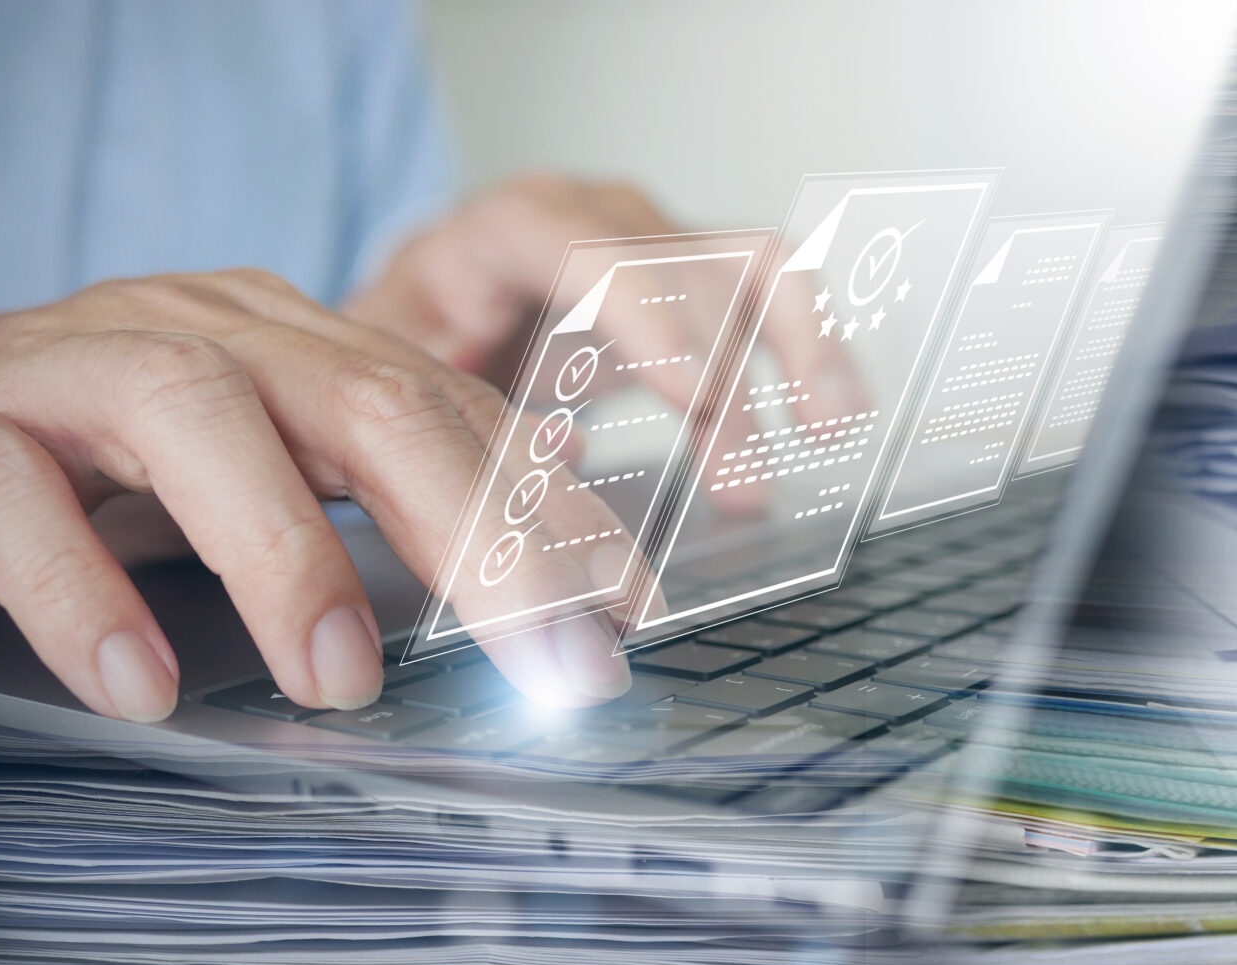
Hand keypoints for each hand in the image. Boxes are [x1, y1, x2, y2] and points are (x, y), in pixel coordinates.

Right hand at [0, 269, 636, 721]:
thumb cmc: (92, 447)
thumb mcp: (259, 452)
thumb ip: (384, 466)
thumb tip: (552, 495)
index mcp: (288, 342)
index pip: (452, 411)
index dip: (548, 507)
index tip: (626, 608)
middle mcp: (200, 332)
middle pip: (369, 404)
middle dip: (480, 533)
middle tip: (548, 657)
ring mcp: (76, 366)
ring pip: (204, 421)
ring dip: (287, 558)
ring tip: (340, 681)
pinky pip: (17, 493)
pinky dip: (84, 591)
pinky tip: (139, 683)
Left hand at [346, 174, 868, 461]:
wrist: (431, 316)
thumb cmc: (412, 352)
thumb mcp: (397, 385)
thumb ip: (459, 416)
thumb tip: (563, 452)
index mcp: (498, 232)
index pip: (575, 244)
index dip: (644, 312)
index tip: (696, 391)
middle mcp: (591, 216)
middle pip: (676, 270)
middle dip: (724, 376)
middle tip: (742, 476)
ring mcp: (652, 239)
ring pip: (746, 267)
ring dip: (799, 347)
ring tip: (828, 429)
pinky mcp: (695, 276)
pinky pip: (774, 290)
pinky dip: (816, 345)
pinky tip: (838, 411)